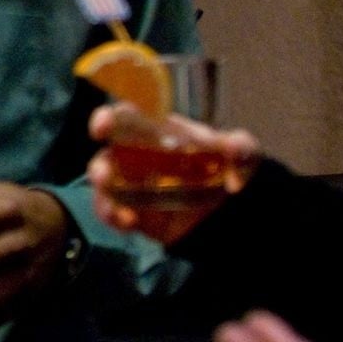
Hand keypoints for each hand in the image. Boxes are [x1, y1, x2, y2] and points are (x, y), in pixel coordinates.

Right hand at [87, 105, 258, 243]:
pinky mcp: (134, 211)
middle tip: (103, 175)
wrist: (231, 212)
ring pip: (105, 186)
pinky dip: (113, 217)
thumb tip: (235, 147)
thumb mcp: (242, 155)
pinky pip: (112, 212)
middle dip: (100, 165)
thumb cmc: (229, 169)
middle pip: (107, 155)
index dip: (109, 118)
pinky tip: (127, 223)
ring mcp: (133, 186)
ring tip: (117, 209)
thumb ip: (240, 147)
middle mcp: (138, 156)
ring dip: (104, 196)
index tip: (102, 125)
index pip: (126, 119)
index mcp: (157, 133)